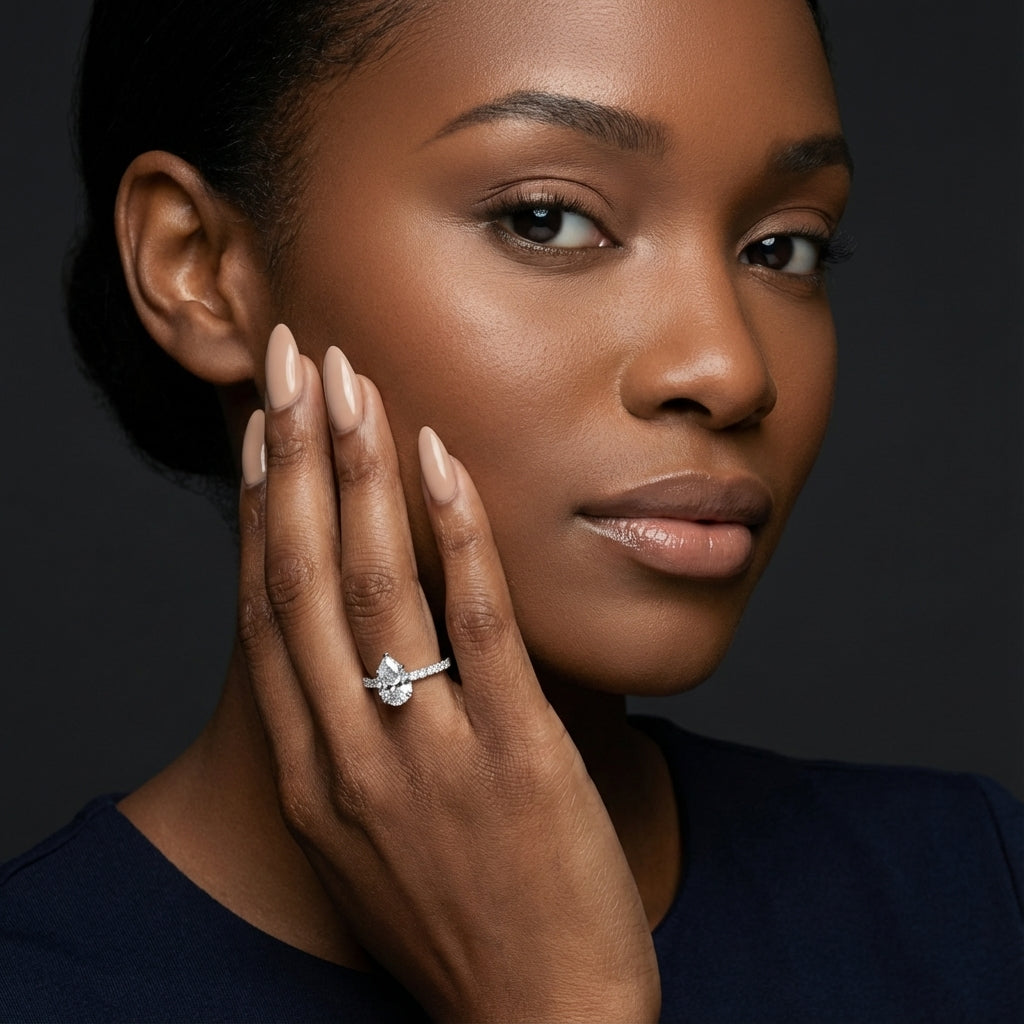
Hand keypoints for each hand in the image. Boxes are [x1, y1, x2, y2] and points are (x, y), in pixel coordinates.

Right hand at [236, 325, 659, 1022]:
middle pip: (302, 579)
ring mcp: (428, 756)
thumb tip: (350, 652)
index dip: (258, 510)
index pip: (265, 614)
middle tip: (288, 364)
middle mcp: (350, 757)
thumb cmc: (458, 923)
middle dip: (291, 460)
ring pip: (375, 588)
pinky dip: (457, 535)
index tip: (262, 433)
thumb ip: (350, 744)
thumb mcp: (369, 840)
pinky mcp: (515, 756)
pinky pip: (476, 625)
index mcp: (311, 776)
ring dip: (357, 473)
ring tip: (349, 383)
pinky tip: (443, 461)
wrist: (541, 1023)